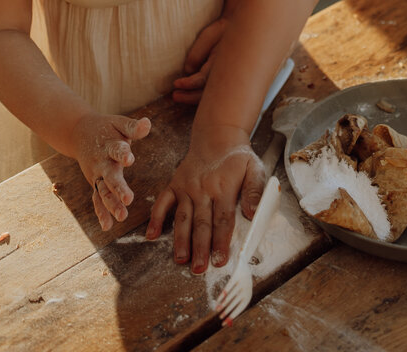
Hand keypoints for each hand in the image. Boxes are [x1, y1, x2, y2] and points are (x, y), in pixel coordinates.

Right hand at [72, 112, 151, 230]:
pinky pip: (97, 199)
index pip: (116, 150)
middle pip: (110, 176)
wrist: (79, 133)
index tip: (129, 158)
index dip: (122, 154)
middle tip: (128, 200)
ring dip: (111, 204)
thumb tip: (147, 123)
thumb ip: (133, 127)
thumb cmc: (106, 129)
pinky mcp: (95, 183)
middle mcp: (101, 162)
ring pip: (103, 191)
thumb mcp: (119, 123)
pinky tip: (107, 226)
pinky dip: (101, 212)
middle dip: (119, 188)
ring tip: (122, 216)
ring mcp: (97, 175)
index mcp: (109, 146)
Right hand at [145, 124, 265, 273]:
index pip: (223, 219)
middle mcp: (203, 189)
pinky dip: (156, 218)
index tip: (220, 261)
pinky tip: (151, 235)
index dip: (221, 241)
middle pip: (202, 222)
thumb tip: (254, 214)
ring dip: (181, 239)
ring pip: (183, 217)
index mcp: (224, 187)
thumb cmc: (238, 158)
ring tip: (181, 259)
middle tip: (198, 269)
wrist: (218, 136)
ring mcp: (187, 187)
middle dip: (200, 247)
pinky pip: (163, 202)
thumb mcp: (255, 168)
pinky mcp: (175, 184)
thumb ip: (255, 191)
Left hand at [171, 17, 227, 104]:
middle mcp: (226, 73)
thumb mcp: (208, 35)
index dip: (189, 84)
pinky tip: (189, 93)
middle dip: (189, 97)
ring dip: (192, 98)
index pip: (203, 79)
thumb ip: (197, 53)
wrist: (240, 31)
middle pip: (207, 93)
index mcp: (221, 62)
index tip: (176, 83)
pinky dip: (199, 94)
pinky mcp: (225, 78)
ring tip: (177, 96)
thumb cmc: (221, 31)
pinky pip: (213, 90)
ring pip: (211, 95)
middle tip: (175, 95)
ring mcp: (227, 78)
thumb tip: (187, 71)